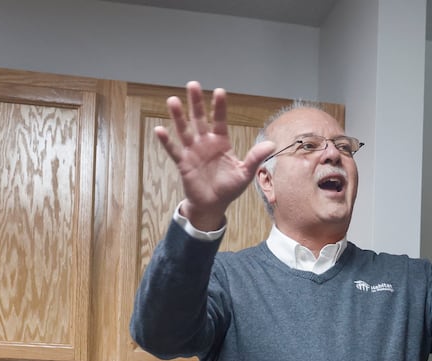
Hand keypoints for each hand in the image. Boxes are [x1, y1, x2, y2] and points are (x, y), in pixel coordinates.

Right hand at [154, 81, 279, 231]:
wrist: (213, 205)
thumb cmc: (229, 188)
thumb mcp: (245, 173)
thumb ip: (255, 158)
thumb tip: (272, 144)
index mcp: (221, 142)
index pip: (220, 120)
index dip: (219, 107)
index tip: (219, 91)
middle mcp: (205, 143)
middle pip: (199, 119)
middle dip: (196, 103)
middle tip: (192, 85)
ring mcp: (193, 151)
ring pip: (184, 130)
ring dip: (178, 116)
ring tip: (173, 101)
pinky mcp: (183, 163)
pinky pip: (174, 150)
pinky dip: (166, 141)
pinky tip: (159, 129)